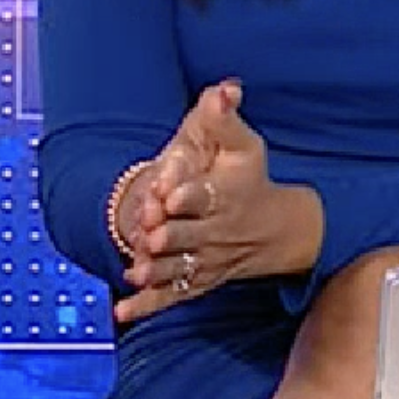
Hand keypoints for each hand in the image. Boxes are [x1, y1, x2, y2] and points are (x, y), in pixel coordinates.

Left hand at [112, 81, 323, 324]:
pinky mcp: (195, 282)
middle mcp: (215, 232)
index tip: (170, 193)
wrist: (277, 230)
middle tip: (152, 236)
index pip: (206, 195)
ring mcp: (205, 261)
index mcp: (224, 196)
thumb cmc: (251, 180)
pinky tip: (121, 311)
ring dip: (158, 272)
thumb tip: (225, 87)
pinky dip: (147, 306)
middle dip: (171, 235)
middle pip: (191, 236)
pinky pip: (171, 297)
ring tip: (136, 272)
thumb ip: (225, 118)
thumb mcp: (243, 146)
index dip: (188, 194)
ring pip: (179, 270)